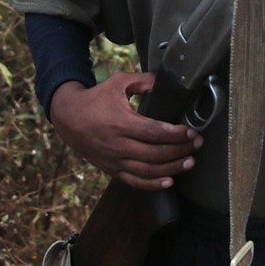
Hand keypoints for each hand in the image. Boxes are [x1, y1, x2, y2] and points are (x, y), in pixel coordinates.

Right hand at [50, 75, 201, 189]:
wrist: (68, 117)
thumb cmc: (95, 99)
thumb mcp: (118, 83)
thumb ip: (143, 81)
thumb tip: (165, 81)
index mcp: (121, 122)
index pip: (154, 132)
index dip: (176, 134)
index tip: (192, 131)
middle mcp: (118, 145)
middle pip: (155, 153)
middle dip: (180, 150)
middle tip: (197, 144)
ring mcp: (114, 160)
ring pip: (148, 170)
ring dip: (172, 168)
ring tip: (189, 162)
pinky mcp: (111, 169)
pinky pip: (134, 181)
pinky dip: (152, 184)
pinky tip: (169, 181)